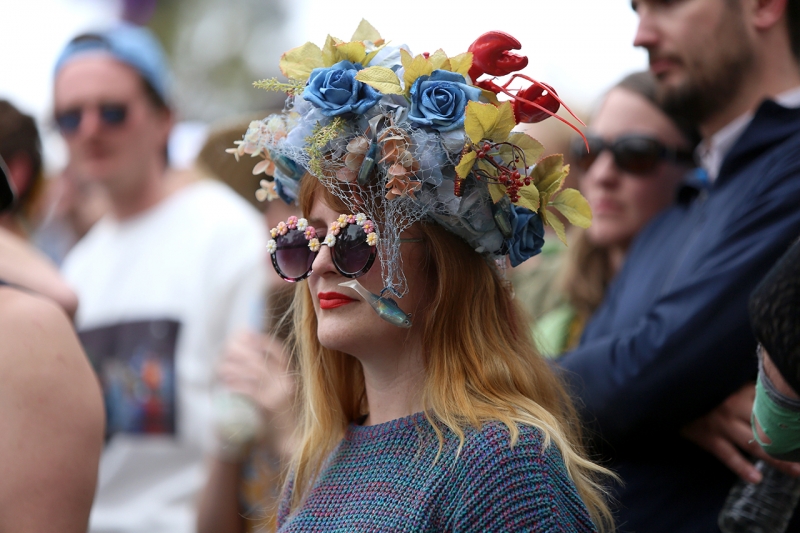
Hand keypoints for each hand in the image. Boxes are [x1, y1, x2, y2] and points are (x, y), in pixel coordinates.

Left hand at [217, 330, 294, 417]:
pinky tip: (227, 383)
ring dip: (235, 368)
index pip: (279, 352)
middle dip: (242, 352)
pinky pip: (249, 389)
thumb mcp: (281, 392)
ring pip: (253, 373)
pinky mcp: (268, 406)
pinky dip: (236, 384)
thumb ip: (270, 376)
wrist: (290, 439)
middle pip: (261, 360)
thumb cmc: (282, 415)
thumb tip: (251, 355)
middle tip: (227, 349)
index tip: (248, 334)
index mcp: (290, 376)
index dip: (263, 342)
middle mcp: (286, 382)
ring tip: (221, 366)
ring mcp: (278, 393)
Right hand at [681, 383, 799, 482]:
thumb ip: (750, 390)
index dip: (792, 420)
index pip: (773, 407)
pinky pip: (728, 455)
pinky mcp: (707, 437)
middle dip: (792, 443)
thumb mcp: (727, 384)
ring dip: (777, 459)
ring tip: (797, 471)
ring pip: (754, 444)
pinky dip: (741, 468)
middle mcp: (734, 407)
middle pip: (770, 428)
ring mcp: (721, 424)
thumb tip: (776, 395)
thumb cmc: (703, 390)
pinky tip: (756, 478)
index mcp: (741, 391)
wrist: (670, 394)